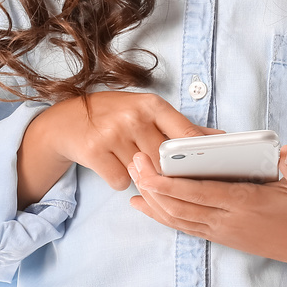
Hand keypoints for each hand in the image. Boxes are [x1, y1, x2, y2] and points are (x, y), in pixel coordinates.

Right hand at [34, 91, 225, 191]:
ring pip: (144, 174)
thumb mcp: (148, 112)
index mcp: (152, 104)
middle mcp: (134, 116)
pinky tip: (111, 163)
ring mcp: (113, 133)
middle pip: (166, 161)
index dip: (199, 156)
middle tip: (159, 168)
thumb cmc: (115, 115)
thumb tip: (219, 137)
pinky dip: (119, 181)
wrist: (68, 120)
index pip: (186, 134)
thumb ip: (181, 126)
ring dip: (140, 176)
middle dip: (164, 171)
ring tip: (129, 158)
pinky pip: (121, 182)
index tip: (207, 169)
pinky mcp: (95, 152)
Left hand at [127, 144, 286, 271]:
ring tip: (132, 179)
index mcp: (243, 202)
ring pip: (177, 219)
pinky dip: (161, 216)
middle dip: (152, 187)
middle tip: (132, 163)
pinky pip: (183, 227)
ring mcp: (220, 230)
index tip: (149, 170)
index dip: (171, 184)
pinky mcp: (218, 236)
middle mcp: (226, 219)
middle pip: (180, 206)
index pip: (199, 193)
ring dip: (152, 201)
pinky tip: (143, 204)